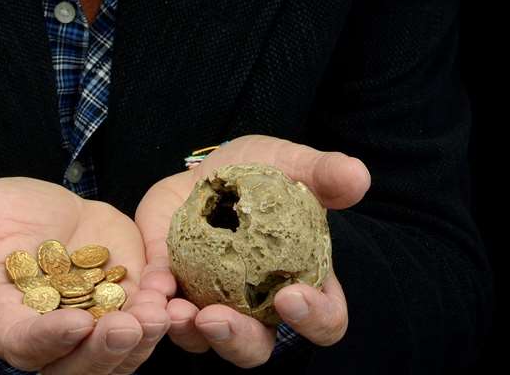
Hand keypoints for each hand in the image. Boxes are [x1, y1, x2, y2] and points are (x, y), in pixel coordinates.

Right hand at [0, 177, 169, 373]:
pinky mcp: (121, 310)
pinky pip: (145, 325)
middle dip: (106, 351)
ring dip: (142, 340)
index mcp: (4, 323)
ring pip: (117, 354)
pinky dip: (161, 315)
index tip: (76, 324)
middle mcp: (49, 338)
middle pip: (78, 365)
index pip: (26, 344)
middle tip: (130, 326)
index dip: (49, 339)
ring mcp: (90, 328)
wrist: (40, 213)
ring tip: (161, 313)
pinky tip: (173, 294)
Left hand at [133, 136, 371, 366]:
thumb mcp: (290, 163)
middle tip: (217, 318)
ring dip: (190, 333)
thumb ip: (323, 173)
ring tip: (176, 311)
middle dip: (239, 341)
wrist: (206, 168)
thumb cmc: (259, 172)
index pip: (323, 320)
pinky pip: (164, 312)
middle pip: (258, 347)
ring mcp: (214, 306)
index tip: (292, 297)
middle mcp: (259, 309)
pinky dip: (157, 305)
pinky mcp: (174, 294)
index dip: (313, 319)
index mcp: (302, 284)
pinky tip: (152, 289)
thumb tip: (357, 177)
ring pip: (205, 339)